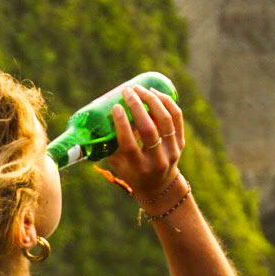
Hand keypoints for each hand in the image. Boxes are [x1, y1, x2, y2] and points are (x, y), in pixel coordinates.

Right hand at [105, 83, 185, 204]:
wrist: (159, 186)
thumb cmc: (132, 171)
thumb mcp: (117, 164)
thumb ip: (108, 145)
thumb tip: (93, 120)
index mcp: (138, 168)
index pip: (130, 144)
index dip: (122, 124)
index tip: (116, 107)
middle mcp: (157, 160)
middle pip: (149, 130)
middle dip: (137, 107)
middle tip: (127, 91)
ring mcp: (172, 151)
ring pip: (165, 120)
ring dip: (152, 100)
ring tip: (140, 89)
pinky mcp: (180, 143)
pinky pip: (176, 118)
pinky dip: (167, 102)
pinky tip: (155, 92)